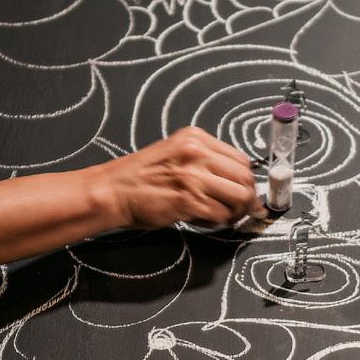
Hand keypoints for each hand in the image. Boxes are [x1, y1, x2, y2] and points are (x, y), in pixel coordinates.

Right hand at [99, 127, 260, 228]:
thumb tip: (236, 184)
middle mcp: (197, 152)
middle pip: (244, 177)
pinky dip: (218, 222)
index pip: (240, 159)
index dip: (247, 180)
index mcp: (195, 138)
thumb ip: (204, 162)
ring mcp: (193, 176)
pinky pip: (221, 214)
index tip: (246, 194)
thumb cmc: (140, 177)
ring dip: (236, 212)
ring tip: (224, 218)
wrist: (112, 190)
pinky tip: (206, 221)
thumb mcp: (176, 154)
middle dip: (247, 198)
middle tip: (241, 211)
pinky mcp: (188, 200)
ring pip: (238, 197)